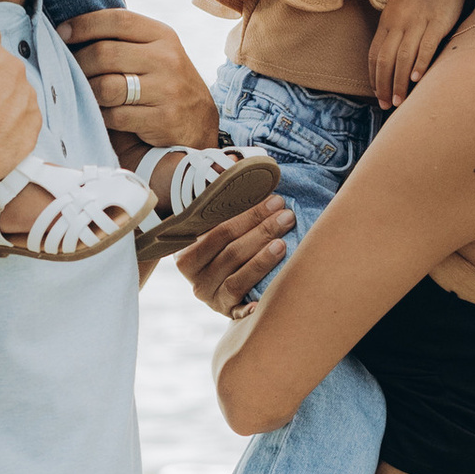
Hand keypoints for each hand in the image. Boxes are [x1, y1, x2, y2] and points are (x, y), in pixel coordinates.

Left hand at [55, 8, 217, 160]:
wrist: (199, 123)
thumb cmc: (164, 83)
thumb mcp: (156, 53)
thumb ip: (124, 41)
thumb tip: (70, 30)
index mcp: (163, 36)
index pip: (118, 20)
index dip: (85, 24)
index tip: (62, 33)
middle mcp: (167, 59)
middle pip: (105, 54)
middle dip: (78, 62)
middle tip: (68, 69)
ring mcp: (167, 90)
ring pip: (106, 87)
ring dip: (87, 91)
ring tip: (84, 92)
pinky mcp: (162, 119)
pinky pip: (115, 116)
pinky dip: (101, 116)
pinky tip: (101, 114)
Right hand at [172, 194, 293, 316]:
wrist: (219, 286)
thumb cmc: (223, 247)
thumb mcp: (217, 224)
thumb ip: (223, 198)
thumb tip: (234, 160)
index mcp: (188, 251)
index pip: (219, 229)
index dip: (248, 214)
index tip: (275, 200)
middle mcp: (195, 277)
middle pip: (230, 251)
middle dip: (261, 231)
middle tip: (286, 216)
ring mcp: (210, 297)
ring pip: (236, 279)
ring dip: (261, 260)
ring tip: (283, 243)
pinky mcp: (226, 313)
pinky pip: (239, 311)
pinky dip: (250, 307)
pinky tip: (263, 302)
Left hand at [367, 0, 474, 108]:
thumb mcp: (402, 8)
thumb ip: (396, 31)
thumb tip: (392, 59)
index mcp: (388, 20)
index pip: (374, 55)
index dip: (374, 78)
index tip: (378, 95)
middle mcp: (399, 21)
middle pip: (385, 60)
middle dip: (384, 85)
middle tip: (387, 106)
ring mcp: (418, 20)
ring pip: (403, 57)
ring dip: (399, 82)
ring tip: (400, 101)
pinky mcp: (439, 20)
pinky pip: (426, 45)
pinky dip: (420, 63)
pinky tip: (418, 79)